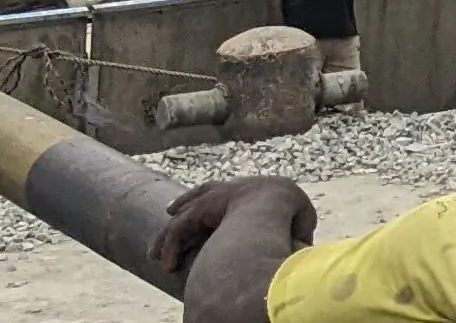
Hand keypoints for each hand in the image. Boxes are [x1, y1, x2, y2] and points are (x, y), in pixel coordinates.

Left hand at [153, 175, 310, 279]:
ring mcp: (211, 198)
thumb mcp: (299, 221)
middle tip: (170, 209)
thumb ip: (291, 233)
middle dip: (186, 203)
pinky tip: (168, 266)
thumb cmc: (290, 212)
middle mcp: (228, 189)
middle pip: (200, 195)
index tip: (207, 208)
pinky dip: (172, 248)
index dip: (217, 200)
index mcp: (250, 190)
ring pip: (183, 217)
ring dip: (168, 237)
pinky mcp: (198, 211)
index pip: (229, 193)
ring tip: (156, 254)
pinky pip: (179, 230)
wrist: (275, 202)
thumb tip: (298, 248)